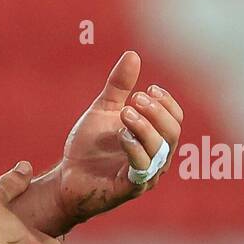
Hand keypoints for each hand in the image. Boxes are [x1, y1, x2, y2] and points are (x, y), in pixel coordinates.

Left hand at [55, 51, 183, 225]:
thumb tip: (132, 54)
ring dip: (144, 128)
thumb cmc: (90, 145)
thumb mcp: (104, 109)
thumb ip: (119, 86)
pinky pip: (142, 169)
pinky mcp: (130, 188)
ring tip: (125, 112)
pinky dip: (134, 148)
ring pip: (159, 151)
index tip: (150, 88)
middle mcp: (156, 157)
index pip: (175, 119)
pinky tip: (121, 135)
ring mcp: (145, 174)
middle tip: (137, 98)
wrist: (68, 175)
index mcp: (154, 137)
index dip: (167, 103)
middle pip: (173, 133)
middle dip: (157, 113)